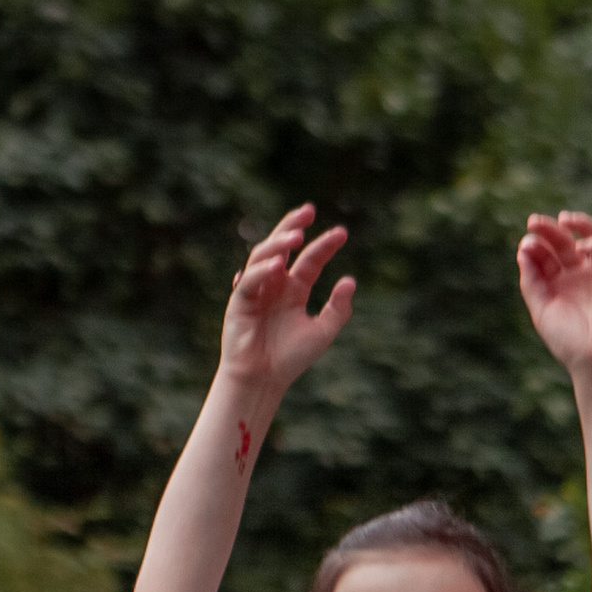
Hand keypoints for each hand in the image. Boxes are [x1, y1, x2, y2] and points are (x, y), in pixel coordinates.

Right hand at [218, 205, 354, 395]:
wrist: (263, 380)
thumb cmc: (290, 359)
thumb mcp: (322, 332)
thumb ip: (338, 309)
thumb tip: (350, 280)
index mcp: (294, 290)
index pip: (310, 260)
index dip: (324, 246)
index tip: (342, 233)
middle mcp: (274, 284)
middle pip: (281, 247)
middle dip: (293, 226)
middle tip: (309, 211)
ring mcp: (256, 289)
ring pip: (263, 256)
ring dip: (278, 244)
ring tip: (297, 236)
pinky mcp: (240, 301)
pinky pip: (249, 281)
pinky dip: (262, 272)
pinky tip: (278, 266)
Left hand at [518, 209, 591, 378]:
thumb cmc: (569, 342)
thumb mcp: (541, 311)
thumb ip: (531, 282)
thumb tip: (524, 249)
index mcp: (557, 284)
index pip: (545, 255)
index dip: (535, 245)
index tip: (527, 243)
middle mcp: (578, 276)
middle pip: (564, 243)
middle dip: (549, 230)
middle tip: (534, 221)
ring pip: (591, 240)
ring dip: (579, 225)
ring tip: (563, 219)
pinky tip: (584, 247)